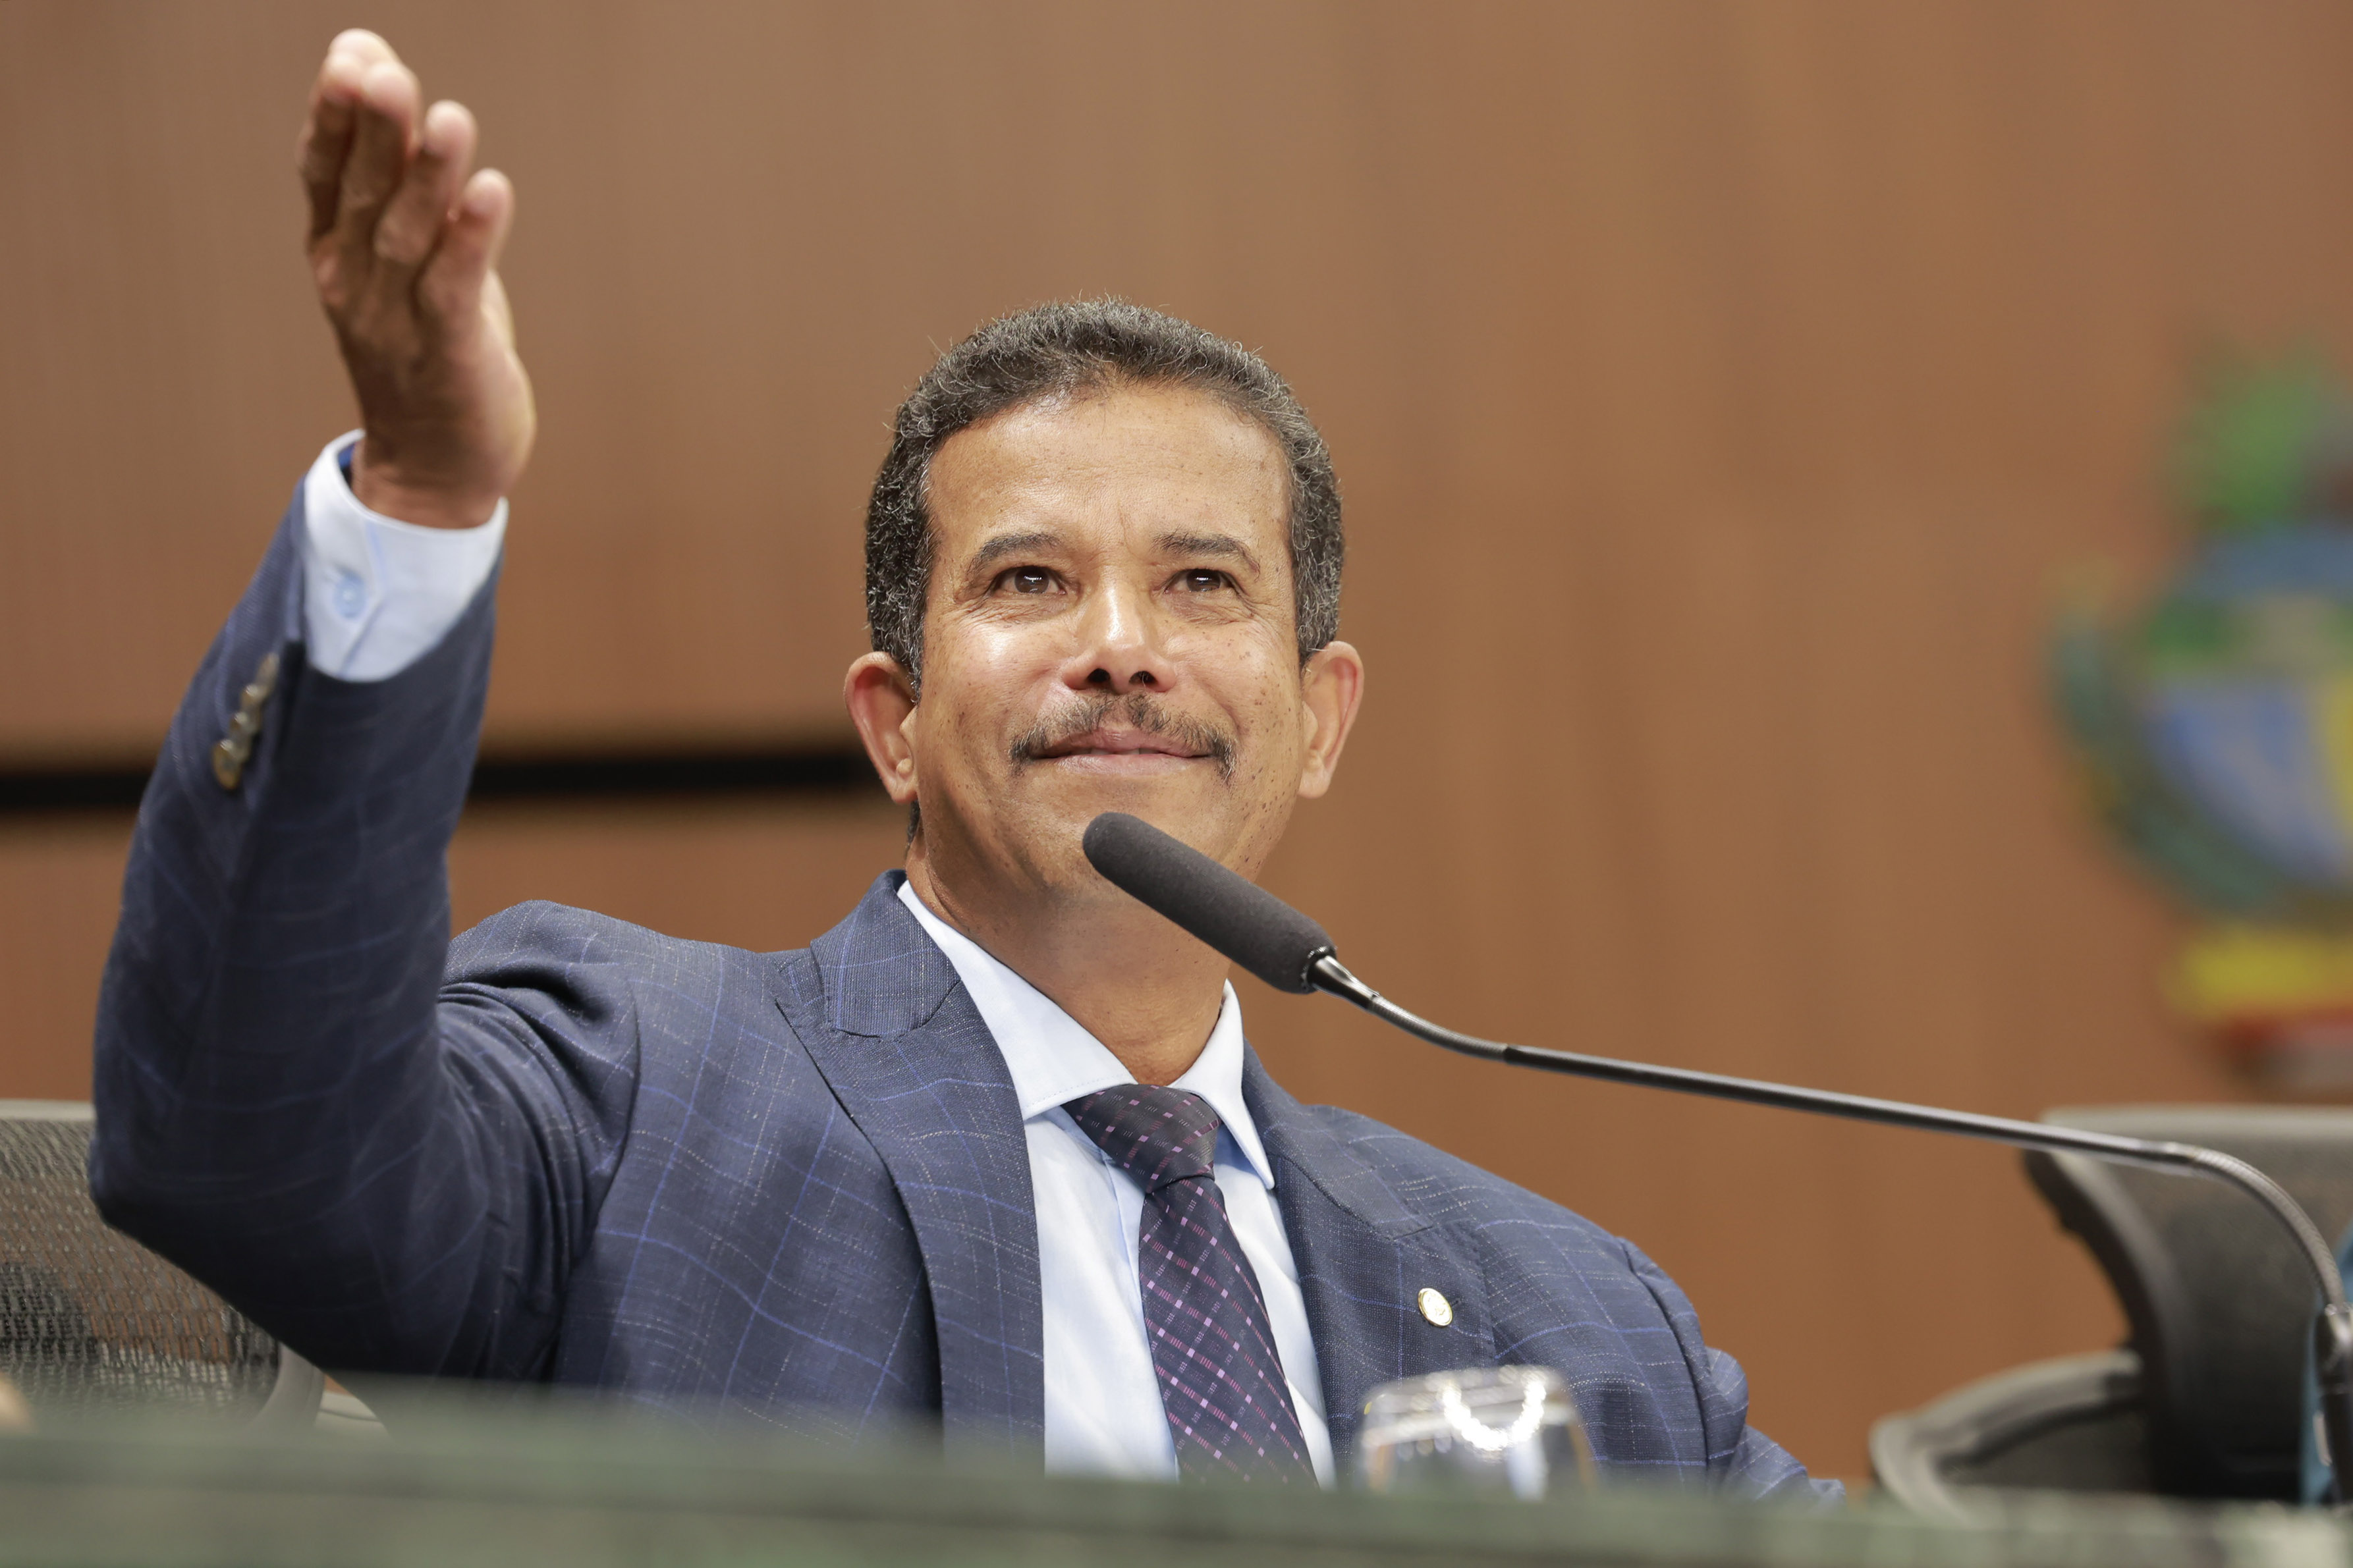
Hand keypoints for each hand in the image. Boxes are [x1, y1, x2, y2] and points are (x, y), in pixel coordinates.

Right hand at [298, 31, 534, 528]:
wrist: (434, 468)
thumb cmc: (426, 346)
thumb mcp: (405, 257)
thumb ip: (397, 177)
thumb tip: (384, 78)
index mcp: (338, 252)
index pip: (326, 172)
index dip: (337, 115)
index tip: (353, 54)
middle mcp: (357, 282)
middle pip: (364, 195)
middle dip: (375, 132)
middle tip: (386, 74)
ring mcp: (397, 323)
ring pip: (410, 239)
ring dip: (429, 178)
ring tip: (450, 119)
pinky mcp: (450, 357)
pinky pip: (456, 292)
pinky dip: (472, 242)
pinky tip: (491, 194)